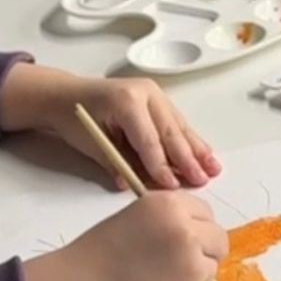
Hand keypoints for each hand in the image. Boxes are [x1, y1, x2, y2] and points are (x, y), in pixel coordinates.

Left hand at [0, 64, 220, 189]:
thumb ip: (117, 164)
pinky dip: (190, 140)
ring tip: (213, 169)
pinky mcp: (158, 99)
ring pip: (178, 126)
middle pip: (170, 131)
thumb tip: (135, 186)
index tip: (172, 187)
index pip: (148, 139)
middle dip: (186, 159)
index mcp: (126, 101)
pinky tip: (205, 154)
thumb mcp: (92, 143)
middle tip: (200, 180)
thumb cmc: (76, 117)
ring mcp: (154, 94)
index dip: (160, 165)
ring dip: (197, 149)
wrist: (67, 94)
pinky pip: (177, 122)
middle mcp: (145, 93)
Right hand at [23, 192, 228, 280]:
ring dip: (196, 270)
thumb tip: (197, 231)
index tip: (183, 235)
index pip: (204, 210)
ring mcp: (191, 260)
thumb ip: (169, 218)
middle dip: (205, 248)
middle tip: (182, 259)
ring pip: (212, 264)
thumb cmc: (102, 251)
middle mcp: (185, 228)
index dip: (195, 224)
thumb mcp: (137, 216)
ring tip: (163, 275)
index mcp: (168, 204)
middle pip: (218, 237)